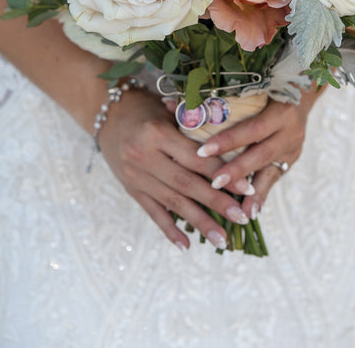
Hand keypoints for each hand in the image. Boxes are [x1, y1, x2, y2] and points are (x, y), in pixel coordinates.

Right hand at [98, 88, 253, 249]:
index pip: (196, 159)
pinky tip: (186, 246)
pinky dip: (169, 230)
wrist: (107, 113)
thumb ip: (198, 127)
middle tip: (241, 218)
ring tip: (221, 240)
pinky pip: (152, 212)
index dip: (223, 175)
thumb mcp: (171, 110)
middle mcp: (144, 157)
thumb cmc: (148, 108)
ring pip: (172, 203)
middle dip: (216, 203)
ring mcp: (135, 176)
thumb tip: (234, 147)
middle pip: (186, 184)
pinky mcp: (131, 189)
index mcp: (158, 133)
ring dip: (199, 223)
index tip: (247, 189)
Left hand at [195, 89, 322, 219]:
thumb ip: (211, 101)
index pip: (251, 128)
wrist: (300, 93)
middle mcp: (289, 131)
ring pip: (271, 172)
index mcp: (278, 110)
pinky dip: (261, 195)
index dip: (228, 141)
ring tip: (238, 211)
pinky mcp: (292, 159)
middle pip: (261, 154)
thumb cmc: (262, 89)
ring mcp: (293, 147)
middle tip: (214, 184)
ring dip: (252, 193)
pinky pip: (275, 179)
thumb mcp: (244, 92)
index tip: (202, 152)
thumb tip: (168, 103)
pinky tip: (250, 212)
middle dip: (237, 171)